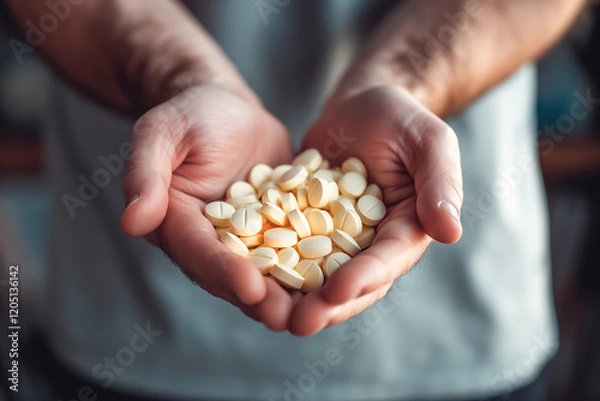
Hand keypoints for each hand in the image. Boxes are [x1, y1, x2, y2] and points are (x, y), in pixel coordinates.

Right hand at [120, 85, 295, 330]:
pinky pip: (296, 251)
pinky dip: (315, 266)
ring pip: (268, 272)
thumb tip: (132, 223)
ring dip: (290, 294)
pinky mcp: (277, 229)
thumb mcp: (163, 132)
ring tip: (318, 311)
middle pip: (234, 274)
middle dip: (260, 298)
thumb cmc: (192, 114)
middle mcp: (210, 240)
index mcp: (176, 223)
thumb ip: (146, 173)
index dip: (223, 271)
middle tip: (288, 317)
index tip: (250, 288)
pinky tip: (341, 279)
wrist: (228, 109)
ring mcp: (246, 239)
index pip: (198, 252)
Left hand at [289, 85, 462, 335]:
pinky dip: (272, 265)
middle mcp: (372, 243)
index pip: (388, 260)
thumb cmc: (401, 118)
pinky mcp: (307, 226)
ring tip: (269, 313)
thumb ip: (440, 183)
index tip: (336, 291)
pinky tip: (247, 277)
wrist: (360, 106)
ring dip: (296, 298)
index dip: (364, 278)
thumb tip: (450, 233)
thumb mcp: (428, 140)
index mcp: (406, 228)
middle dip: (326, 305)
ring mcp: (338, 239)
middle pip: (352, 282)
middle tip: (297, 323)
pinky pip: (289, 249)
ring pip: (318, 276)